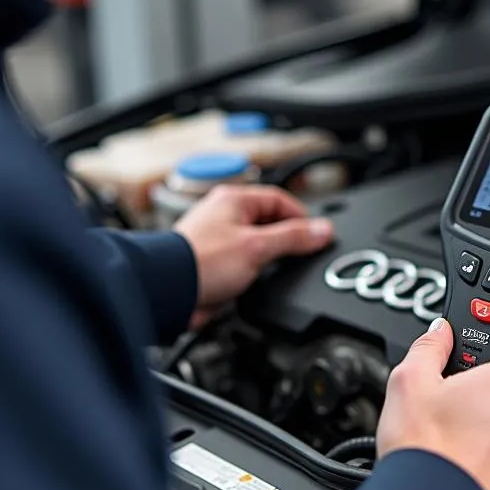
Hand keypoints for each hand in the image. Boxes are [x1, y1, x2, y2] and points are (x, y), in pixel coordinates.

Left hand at [174, 184, 334, 329]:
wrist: (167, 290)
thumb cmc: (200, 262)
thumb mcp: (258, 247)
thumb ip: (293, 238)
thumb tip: (322, 230)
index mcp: (234, 199)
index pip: (280, 200)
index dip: (302, 217)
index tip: (317, 235)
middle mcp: (224, 214)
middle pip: (269, 221)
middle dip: (286, 238)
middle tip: (301, 253)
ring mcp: (217, 238)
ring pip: (256, 242)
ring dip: (269, 256)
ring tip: (275, 268)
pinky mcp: (212, 262)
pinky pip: (243, 260)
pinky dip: (254, 269)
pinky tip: (256, 280)